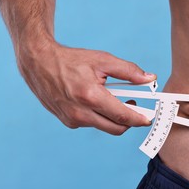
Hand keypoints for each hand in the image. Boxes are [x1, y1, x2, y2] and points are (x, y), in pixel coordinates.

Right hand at [16, 41, 155, 134]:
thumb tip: (150, 78)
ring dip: (113, 116)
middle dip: (129, 121)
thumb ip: (129, 71)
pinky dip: (99, 115)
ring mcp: (72, 120)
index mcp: (90, 96)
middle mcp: (80, 113)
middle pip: (116, 128)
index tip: (149, 119)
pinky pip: (92, 124)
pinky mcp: (67, 122)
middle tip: (133, 105)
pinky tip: (95, 100)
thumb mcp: (103, 60)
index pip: (122, 116)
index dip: (139, 119)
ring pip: (104, 126)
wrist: (38, 62)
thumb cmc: (71, 60)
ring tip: (111, 97)